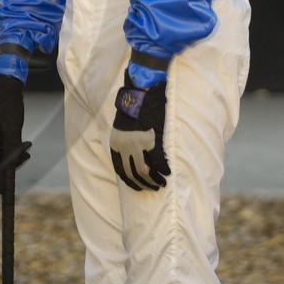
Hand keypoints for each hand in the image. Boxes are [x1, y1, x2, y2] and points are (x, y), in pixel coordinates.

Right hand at [0, 75, 30, 194]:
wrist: (7, 87)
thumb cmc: (10, 107)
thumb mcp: (14, 128)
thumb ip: (12, 147)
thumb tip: (11, 165)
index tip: (3, 192)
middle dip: (9, 167)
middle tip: (24, 161)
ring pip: (0, 153)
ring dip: (13, 156)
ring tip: (27, 151)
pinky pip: (2, 145)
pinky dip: (11, 148)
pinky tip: (23, 144)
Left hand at [110, 73, 169, 190]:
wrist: (140, 95)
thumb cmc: (133, 110)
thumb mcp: (122, 128)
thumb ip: (125, 144)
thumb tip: (134, 159)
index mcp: (116, 145)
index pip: (120, 170)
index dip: (130, 181)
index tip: (138, 187)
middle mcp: (124, 147)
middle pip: (132, 173)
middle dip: (144, 184)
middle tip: (153, 188)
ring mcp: (137, 145)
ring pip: (144, 170)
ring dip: (154, 180)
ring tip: (161, 184)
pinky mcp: (150, 140)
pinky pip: (157, 160)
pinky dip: (163, 169)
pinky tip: (167, 173)